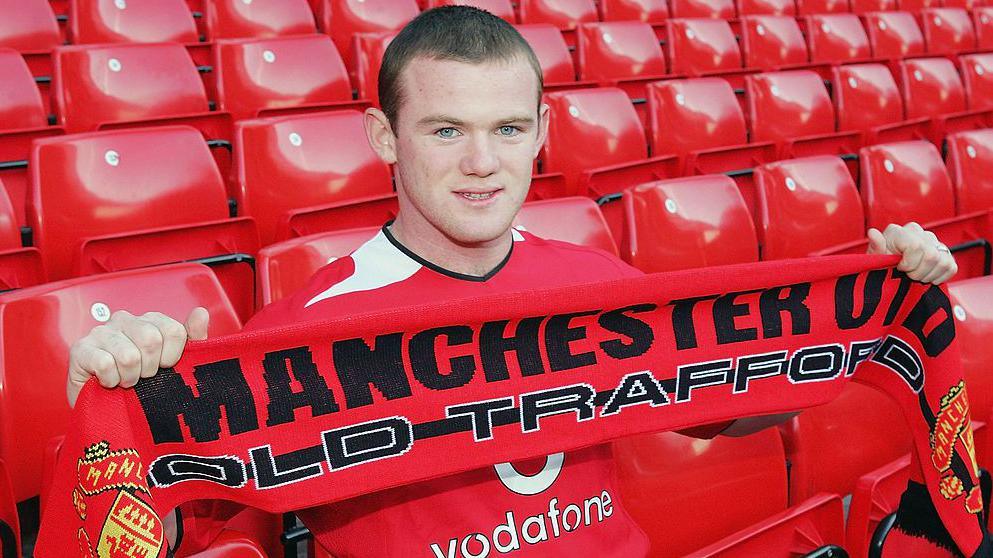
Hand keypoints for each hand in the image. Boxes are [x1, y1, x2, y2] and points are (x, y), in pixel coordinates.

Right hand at [66, 307, 208, 406]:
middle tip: (142, 377)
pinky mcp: (80, 349)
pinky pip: (105, 364)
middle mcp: (125, 319)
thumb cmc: (143, 383)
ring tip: (126, 381)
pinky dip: (111, 381)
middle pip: (152, 340)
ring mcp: (101, 332)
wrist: (107, 410)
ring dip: (130, 377)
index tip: (164, 368)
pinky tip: (108, 382)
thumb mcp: (174, 363)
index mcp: (150, 320)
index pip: (174, 330)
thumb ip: (192, 338)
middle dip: (150, 369)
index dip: (172, 357)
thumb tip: (201, 313)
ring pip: (129, 355)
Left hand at [867, 222, 957, 283]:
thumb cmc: (879, 267)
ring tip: (915, 276)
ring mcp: (932, 241)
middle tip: (907, 275)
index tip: (899, 268)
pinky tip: (925, 277)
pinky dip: (938, 278)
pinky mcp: (945, 253)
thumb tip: (872, 232)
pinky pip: (951, 267)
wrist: (888, 274)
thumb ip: (875, 247)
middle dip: (918, 272)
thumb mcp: (873, 260)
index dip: (908, 264)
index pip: (915, 246)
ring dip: (927, 276)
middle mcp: (916, 231)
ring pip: (942, 262)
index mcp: (898, 232)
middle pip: (930, 256)